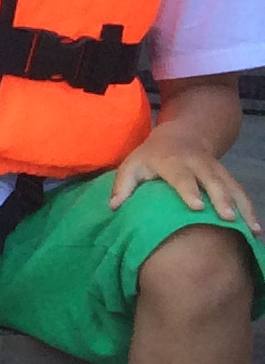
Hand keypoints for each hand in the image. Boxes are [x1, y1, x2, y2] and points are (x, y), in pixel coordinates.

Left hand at [111, 140, 260, 230]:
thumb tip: (114, 207)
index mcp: (172, 161)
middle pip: (212, 181)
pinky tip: (256, 229)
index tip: (197, 207)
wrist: (181, 134)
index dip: (189, 190)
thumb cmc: (151, 156)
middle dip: (221, 199)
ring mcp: (216, 169)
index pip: (181, 176)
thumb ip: (123, 185)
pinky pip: (240, 192)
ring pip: (232, 187)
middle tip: (228, 218)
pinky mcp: (227, 176)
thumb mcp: (132, 164)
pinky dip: (250, 209)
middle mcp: (198, 164)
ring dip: (242, 207)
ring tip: (251, 228)